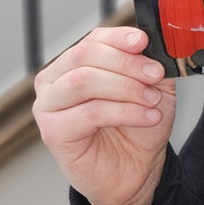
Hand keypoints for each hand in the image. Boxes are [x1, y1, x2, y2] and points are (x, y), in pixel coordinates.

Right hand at [33, 27, 175, 204]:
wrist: (136, 166)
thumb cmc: (137, 123)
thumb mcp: (153, 85)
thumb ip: (150, 61)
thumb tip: (151, 42)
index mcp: (76, 63)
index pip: (94, 39)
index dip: (119, 37)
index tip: (143, 41)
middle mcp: (56, 80)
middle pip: (86, 55)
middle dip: (127, 63)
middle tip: (155, 74)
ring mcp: (49, 105)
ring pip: (85, 81)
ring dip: (127, 88)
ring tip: (152, 100)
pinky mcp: (53, 131)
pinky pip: (90, 112)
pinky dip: (126, 112)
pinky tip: (147, 117)